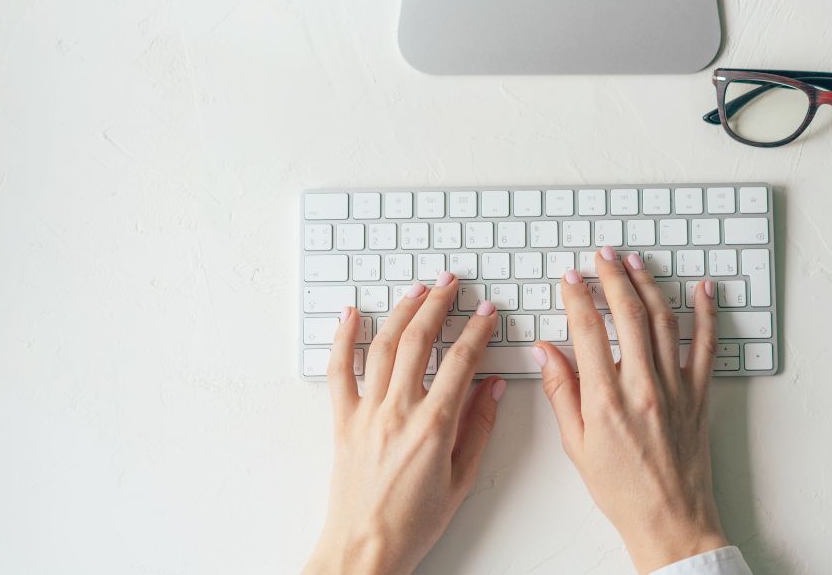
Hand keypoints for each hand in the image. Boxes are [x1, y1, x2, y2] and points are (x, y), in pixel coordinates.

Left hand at [303, 272, 505, 574]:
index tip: (487, 313)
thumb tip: (493, 388)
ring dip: (401, 312)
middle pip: (419, 341)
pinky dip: (342, 339)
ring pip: (382, 347)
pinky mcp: (342, 422)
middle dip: (439, 305)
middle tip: (452, 284)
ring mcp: (366, 413)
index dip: (477, 331)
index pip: (461, 362)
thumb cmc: (413, 523)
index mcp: (433, 426)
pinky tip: (350, 315)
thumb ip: (478, 429)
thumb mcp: (461, 479)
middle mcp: (397, 412)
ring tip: (417, 290)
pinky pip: (339, 372)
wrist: (365, 549)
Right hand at [533, 246, 727, 573]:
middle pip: (628, 314)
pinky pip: (705, 345)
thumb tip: (546, 352)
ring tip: (635, 262)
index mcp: (606, 399)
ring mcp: (676, 387)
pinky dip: (706, 314)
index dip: (576, 296)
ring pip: (664, 320)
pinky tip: (703, 290)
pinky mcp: (699, 394)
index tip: (570, 279)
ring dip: (648, 285)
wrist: (671, 520)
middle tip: (601, 256)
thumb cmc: (622, 490)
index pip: (588, 330)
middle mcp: (643, 386)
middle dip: (612, 277)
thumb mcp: (577, 444)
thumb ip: (561, 392)